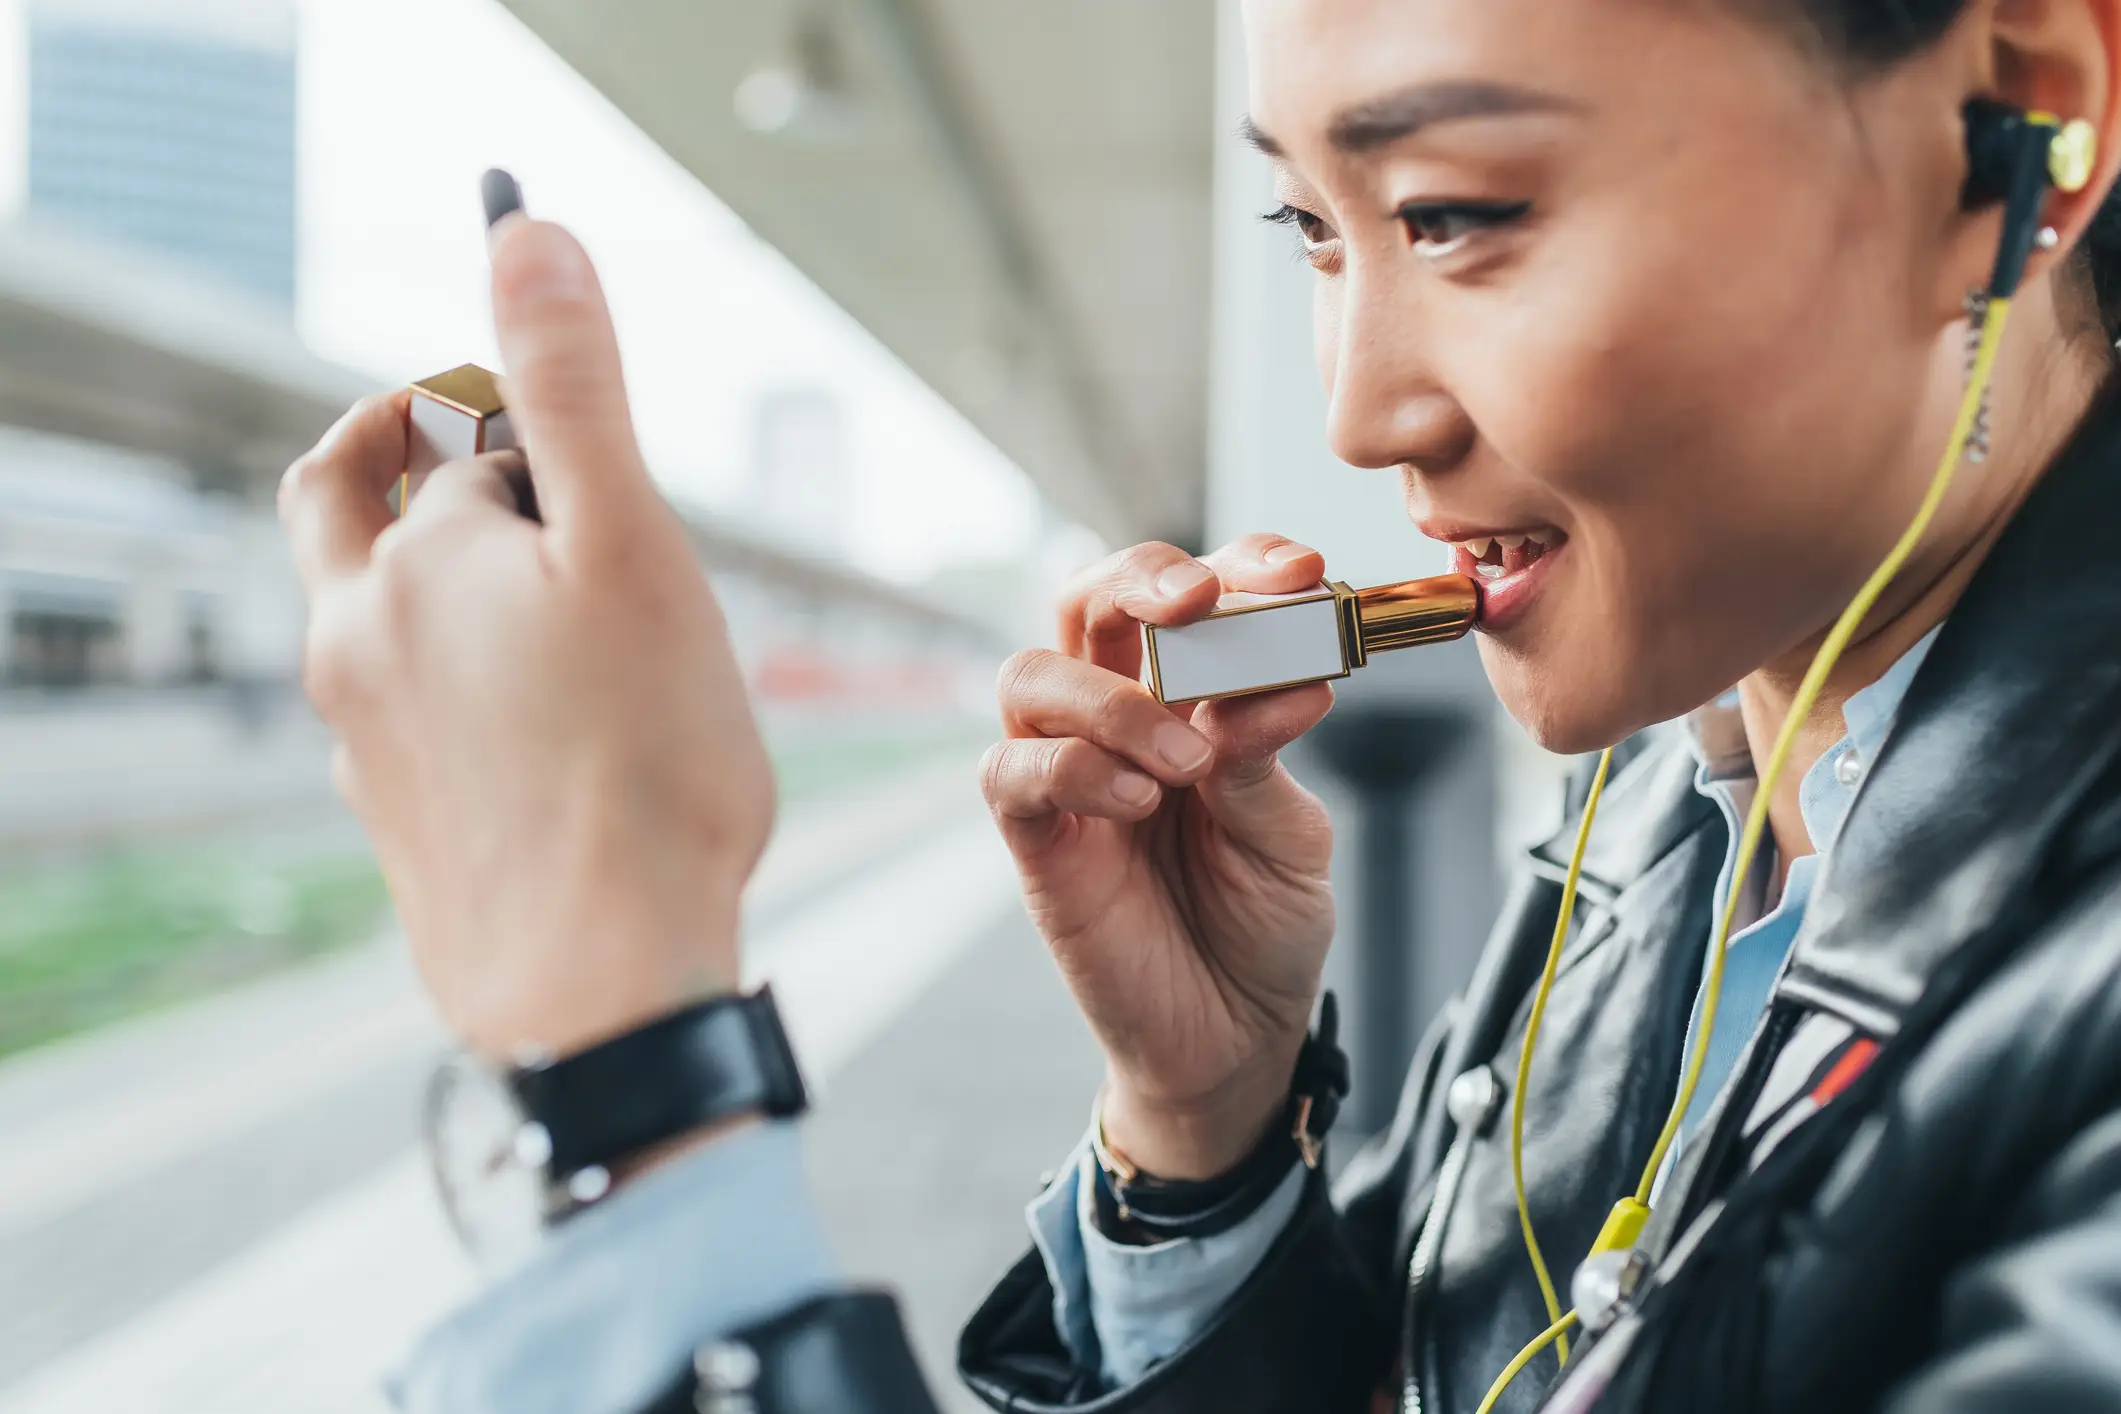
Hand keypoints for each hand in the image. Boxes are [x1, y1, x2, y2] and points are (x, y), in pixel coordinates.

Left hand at [280, 218, 772, 1062]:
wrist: (597, 989)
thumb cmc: (639, 772)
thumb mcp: (631, 550)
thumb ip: (574, 391)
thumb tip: (525, 233)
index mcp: (414, 562)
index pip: (453, 437)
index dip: (517, 410)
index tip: (567, 413)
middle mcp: (359, 639)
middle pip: (341, 498)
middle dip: (399, 446)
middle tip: (464, 434)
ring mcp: (359, 736)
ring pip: (368, 613)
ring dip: (426, 570)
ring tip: (531, 591)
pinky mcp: (390, 816)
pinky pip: (391, 710)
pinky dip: (440, 673)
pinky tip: (526, 721)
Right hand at [981, 537, 1337, 1178]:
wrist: (1233, 1038)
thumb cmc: (1261, 924)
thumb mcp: (1292, 839)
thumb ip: (1268, 760)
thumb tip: (1288, 680)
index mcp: (1193, 696)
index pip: (1196, 596)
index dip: (1241, 566)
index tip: (1304, 574)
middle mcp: (1121, 716)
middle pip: (1089, 599)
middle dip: (1143, 580)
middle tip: (1201, 604)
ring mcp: (1069, 775)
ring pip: (1033, 677)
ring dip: (1113, 699)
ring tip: (1188, 761)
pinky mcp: (1035, 841)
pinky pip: (1014, 773)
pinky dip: (1075, 769)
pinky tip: (1140, 801)